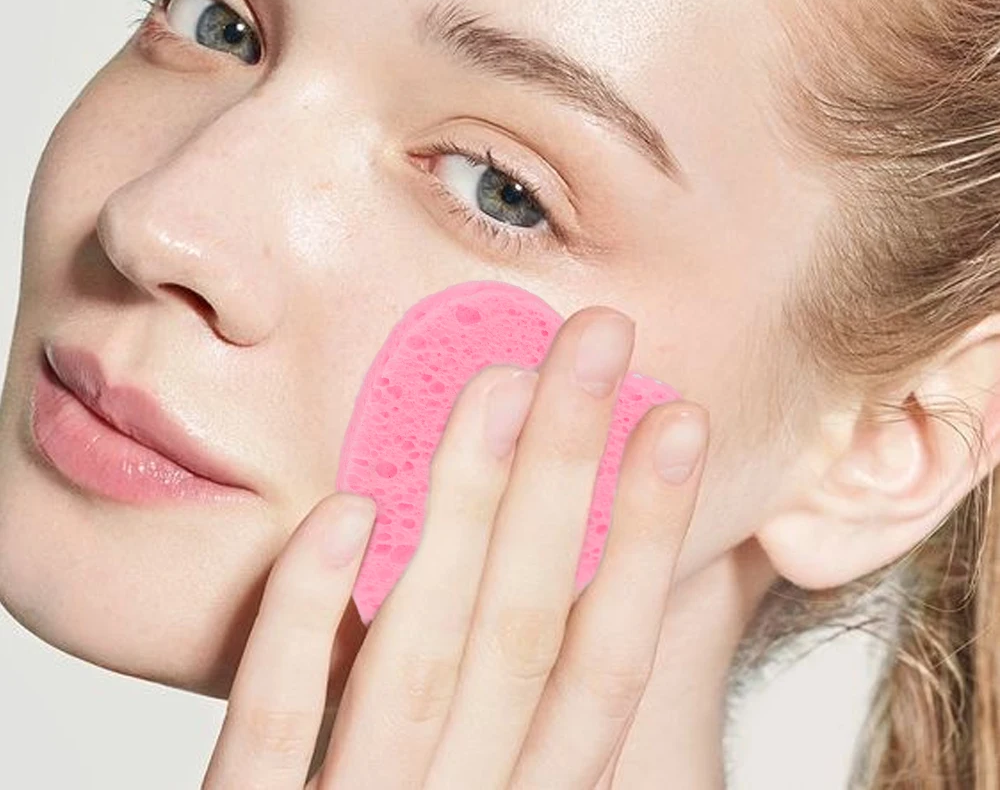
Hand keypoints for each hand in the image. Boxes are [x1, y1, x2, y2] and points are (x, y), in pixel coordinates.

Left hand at [201, 306, 708, 788]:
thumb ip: (517, 713)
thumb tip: (572, 576)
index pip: (604, 663)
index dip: (649, 540)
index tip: (678, 422)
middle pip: (526, 627)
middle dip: (570, 473)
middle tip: (598, 342)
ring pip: (423, 655)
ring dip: (464, 509)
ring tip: (499, 386)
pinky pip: (275, 728)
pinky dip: (308, 622)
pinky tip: (343, 514)